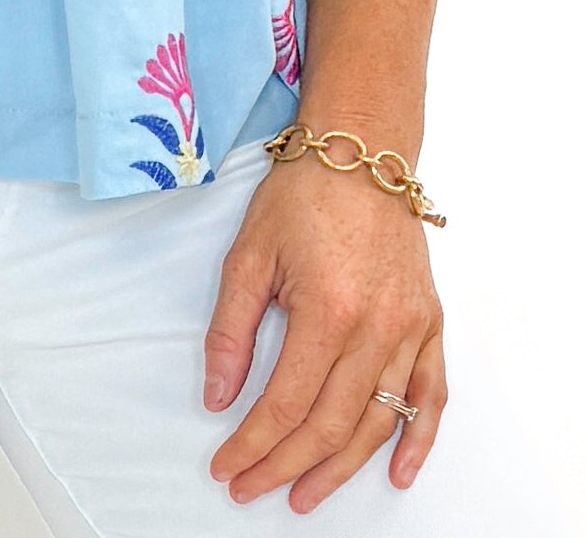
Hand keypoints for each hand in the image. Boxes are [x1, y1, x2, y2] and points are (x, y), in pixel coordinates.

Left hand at [202, 148, 445, 512]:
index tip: (227, 465)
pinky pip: (431, 395)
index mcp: (326, 311)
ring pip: (379, 422)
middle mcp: (375, 328)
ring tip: (305, 493)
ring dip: (341, 468)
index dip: (252, 444)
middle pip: (331, 425)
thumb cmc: (301, 196)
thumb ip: (230, 330)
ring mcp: (408, 328)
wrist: (360, 154)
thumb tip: (217, 394)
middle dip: (286, 465)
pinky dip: (418, 440)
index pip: (284, 404)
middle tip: (253, 487)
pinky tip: (397, 472)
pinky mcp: (429, 322)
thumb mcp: (248, 256)